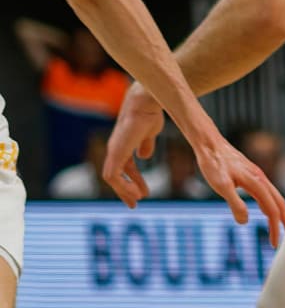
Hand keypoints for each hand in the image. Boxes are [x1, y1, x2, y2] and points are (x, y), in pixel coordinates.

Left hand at [101, 86, 166, 208]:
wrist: (144, 104)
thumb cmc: (149, 114)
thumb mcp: (149, 133)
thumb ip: (146, 145)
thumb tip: (144, 156)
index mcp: (123, 145)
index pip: (124, 168)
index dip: (133, 180)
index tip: (143, 193)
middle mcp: (115, 149)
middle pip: (116, 175)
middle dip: (125, 190)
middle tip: (135, 203)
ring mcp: (114, 152)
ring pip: (112, 178)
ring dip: (124, 191)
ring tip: (137, 200)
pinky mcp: (115, 153)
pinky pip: (113, 176)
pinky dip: (122, 186)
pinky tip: (136, 192)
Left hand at [189, 130, 284, 247]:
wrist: (210, 144)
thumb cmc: (213, 164)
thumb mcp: (221, 186)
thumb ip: (235, 203)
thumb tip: (245, 222)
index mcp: (258, 184)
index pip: (273, 211)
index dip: (275, 228)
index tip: (275, 245)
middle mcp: (262, 180)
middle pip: (281, 205)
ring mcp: (258, 177)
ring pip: (275, 199)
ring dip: (279, 216)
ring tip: (279, 230)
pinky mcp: (252, 176)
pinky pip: (267, 194)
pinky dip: (270, 206)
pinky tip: (265, 211)